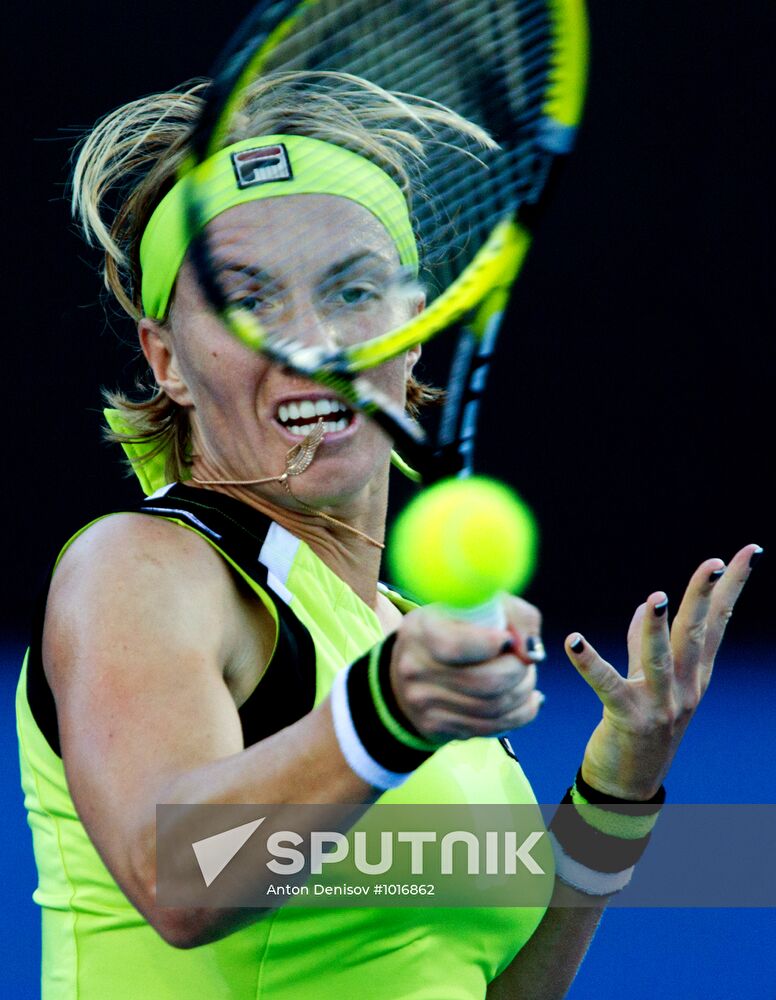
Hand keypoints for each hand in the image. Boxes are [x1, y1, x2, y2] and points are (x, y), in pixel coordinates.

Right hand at [390, 596, 544, 741]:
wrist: (414, 665)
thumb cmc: (456, 628)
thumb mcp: (479, 606)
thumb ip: (514, 615)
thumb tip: (531, 651)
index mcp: (421, 630)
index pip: (458, 646)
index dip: (493, 644)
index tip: (508, 638)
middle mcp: (416, 668)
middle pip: (486, 682)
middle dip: (519, 671)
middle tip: (525, 661)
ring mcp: (424, 702)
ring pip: (494, 708)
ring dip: (523, 691)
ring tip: (525, 676)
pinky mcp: (436, 726)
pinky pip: (492, 727)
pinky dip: (520, 713)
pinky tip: (526, 699)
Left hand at [565, 544, 761, 799]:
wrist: (629, 787)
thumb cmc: (640, 726)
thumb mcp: (649, 681)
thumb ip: (645, 644)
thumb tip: (645, 607)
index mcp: (695, 674)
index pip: (718, 622)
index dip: (732, 586)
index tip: (748, 552)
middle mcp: (686, 688)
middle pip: (697, 634)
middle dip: (705, 597)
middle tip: (714, 562)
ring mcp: (660, 706)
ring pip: (660, 659)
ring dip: (656, 627)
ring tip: (654, 598)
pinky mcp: (628, 719)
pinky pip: (606, 685)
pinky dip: (589, 662)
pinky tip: (572, 640)